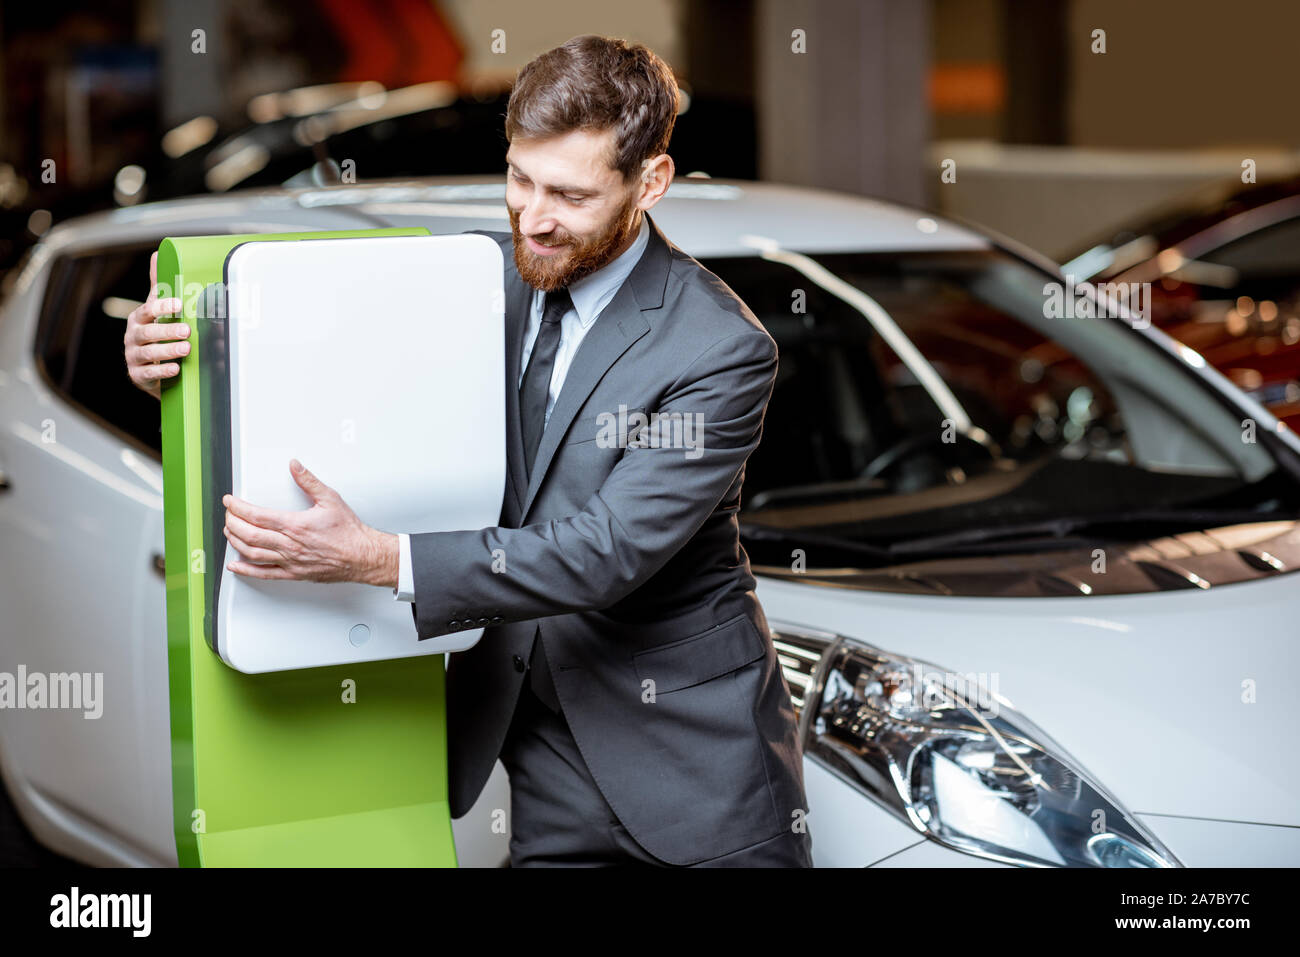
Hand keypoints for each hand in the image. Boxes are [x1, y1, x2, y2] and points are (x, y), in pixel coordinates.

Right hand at [124, 250, 188, 399]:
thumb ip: (160, 286)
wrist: (152, 368)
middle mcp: (133, 336)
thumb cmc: (157, 334)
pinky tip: (176, 369)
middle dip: (167, 331)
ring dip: (167, 350)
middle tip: (187, 331)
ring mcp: (133, 356)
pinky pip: (147, 373)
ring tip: (186, 349)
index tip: (180, 304)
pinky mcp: (138, 375)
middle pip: (147, 332)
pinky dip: (162, 371)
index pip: (148, 309)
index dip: (162, 306)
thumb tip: (157, 252)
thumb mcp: (158, 310)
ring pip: (147, 352)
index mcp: (139, 318)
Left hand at [222, 459, 396, 586]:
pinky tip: (236, 565)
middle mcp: (289, 545)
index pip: (257, 515)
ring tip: (228, 532)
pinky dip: (246, 569)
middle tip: (227, 514)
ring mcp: (290, 561)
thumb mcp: (330, 499)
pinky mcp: (293, 573)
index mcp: (295, 525)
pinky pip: (264, 573)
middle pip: (249, 534)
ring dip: (235, 542)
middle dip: (232, 522)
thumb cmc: (349, 532)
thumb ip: (309, 481)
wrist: (362, 556)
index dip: (238, 508)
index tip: (229, 501)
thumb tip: (295, 466)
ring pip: (252, 553)